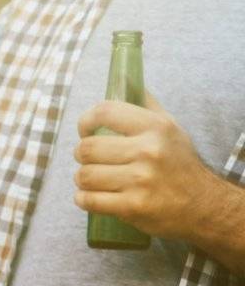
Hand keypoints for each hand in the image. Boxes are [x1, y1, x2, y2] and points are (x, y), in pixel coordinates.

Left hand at [73, 94, 227, 242]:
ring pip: (84, 175)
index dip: (85, 121)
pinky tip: (93, 197)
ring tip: (94, 180)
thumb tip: (123, 78)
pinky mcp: (133, 207)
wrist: (204, 205)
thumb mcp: (170, 128)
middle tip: (90, 160)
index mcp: (155, 127)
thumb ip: (145, 105)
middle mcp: (149, 151)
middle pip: (86, 148)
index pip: (104, 112)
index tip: (85, 131)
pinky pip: (88, 200)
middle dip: (81, 155)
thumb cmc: (179, 163)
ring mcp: (140, 181)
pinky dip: (84, 199)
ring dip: (82, 179)